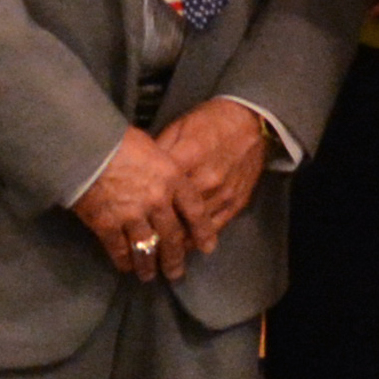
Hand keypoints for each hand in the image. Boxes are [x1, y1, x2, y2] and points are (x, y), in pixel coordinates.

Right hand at [72, 124, 198, 283]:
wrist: (86, 146)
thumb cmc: (118, 139)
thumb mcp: (152, 147)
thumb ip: (163, 169)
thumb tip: (167, 179)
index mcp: (172, 178)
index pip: (195, 210)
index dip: (203, 231)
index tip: (207, 247)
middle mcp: (158, 201)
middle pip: (173, 237)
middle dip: (175, 258)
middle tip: (176, 273)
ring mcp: (134, 216)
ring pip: (148, 249)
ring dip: (149, 266)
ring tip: (150, 276)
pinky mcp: (109, 225)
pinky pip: (121, 250)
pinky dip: (124, 261)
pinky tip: (125, 267)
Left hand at [150, 96, 273, 259]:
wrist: (250, 121)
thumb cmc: (210, 121)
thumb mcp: (178, 128)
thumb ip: (158, 152)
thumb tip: (138, 172)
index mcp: (187, 158)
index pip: (158, 193)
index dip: (141, 211)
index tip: (127, 224)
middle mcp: (206, 181)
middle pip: (175, 217)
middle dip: (156, 236)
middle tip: (139, 251)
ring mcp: (223, 195)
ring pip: (193, 229)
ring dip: (175, 245)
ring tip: (158, 258)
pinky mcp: (237, 203)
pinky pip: (214, 228)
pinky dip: (197, 241)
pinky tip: (184, 248)